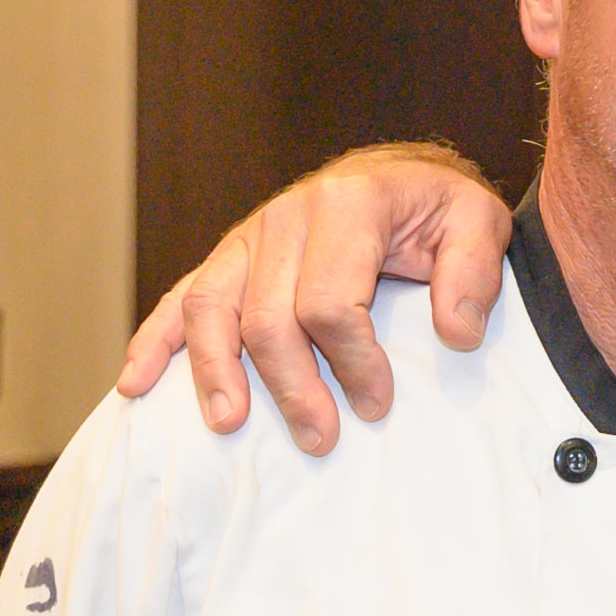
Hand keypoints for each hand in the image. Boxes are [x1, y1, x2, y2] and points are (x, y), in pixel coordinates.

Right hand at [118, 143, 514, 453]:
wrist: (402, 175)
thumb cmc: (438, 209)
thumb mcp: (478, 224)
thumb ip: (473, 275)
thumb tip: (456, 334)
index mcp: (349, 205)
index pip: (331, 301)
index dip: (353, 362)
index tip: (378, 404)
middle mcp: (289, 216)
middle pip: (268, 317)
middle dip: (293, 387)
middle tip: (321, 439)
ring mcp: (251, 235)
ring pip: (212, 308)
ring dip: (215, 372)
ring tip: (230, 424)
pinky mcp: (231, 254)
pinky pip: (182, 296)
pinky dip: (155, 340)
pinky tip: (137, 383)